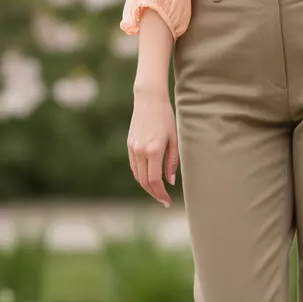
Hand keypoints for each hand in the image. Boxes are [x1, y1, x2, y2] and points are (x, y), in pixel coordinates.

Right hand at [127, 87, 178, 205]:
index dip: (161, 194)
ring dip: (147, 186)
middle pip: (144, 181)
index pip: (155, 181)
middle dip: (154, 193)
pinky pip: (134, 166)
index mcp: (153, 151)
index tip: (167, 201)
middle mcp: (140, 151)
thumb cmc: (166, 118)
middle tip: (163, 200)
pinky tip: (149, 178)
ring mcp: (132, 148)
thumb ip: (172, 162)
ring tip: (158, 191)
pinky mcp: (129, 145)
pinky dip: (141, 175)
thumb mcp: (174, 139)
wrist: (149, 100)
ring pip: (137, 175)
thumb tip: (170, 181)